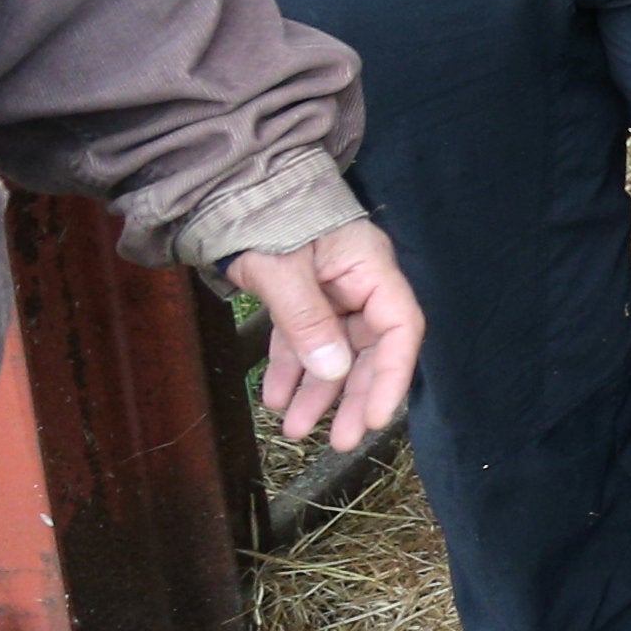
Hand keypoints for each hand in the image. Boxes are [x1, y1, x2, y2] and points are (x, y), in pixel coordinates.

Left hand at [225, 221, 421, 450]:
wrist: (231, 188)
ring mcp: (331, 292)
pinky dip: (291, 370)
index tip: (376, 418)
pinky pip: (304, 341)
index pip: (399, 328)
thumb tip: (334, 372)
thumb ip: (307, 319)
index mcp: (370, 268)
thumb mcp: (283, 268)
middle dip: (354, 396)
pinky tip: (276, 399)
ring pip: (334, 351)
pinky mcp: (303, 298)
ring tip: (296, 431)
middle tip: (340, 441)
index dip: (392, 376)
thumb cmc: (266, 216)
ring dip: (318, 392)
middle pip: (370, 348)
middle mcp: (359, 284)